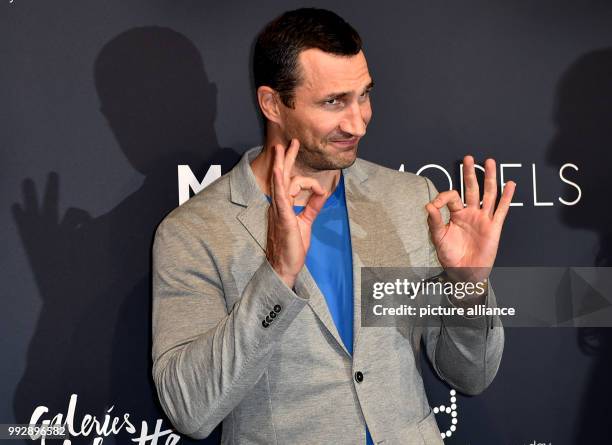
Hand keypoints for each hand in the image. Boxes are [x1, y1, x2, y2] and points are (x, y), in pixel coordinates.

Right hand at [266, 139, 328, 287]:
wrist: (286, 266)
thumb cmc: (293, 246)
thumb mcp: (306, 222)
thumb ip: (312, 206)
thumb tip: (321, 192)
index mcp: (284, 205)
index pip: (291, 183)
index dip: (308, 181)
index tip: (322, 191)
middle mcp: (279, 205)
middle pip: (282, 176)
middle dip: (287, 158)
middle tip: (290, 142)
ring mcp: (279, 210)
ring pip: (280, 182)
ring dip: (282, 164)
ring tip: (281, 148)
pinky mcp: (282, 217)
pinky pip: (280, 197)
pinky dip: (279, 183)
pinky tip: (278, 171)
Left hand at [425, 156, 515, 282]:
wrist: (464, 272)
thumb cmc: (450, 256)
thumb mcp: (438, 238)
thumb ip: (435, 221)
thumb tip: (428, 205)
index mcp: (456, 214)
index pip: (452, 197)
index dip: (443, 196)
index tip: (436, 204)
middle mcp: (470, 213)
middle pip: (471, 189)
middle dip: (470, 173)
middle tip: (468, 158)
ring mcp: (483, 219)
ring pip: (488, 194)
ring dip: (489, 178)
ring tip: (490, 162)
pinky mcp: (494, 227)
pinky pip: (502, 210)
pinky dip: (507, 197)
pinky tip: (510, 184)